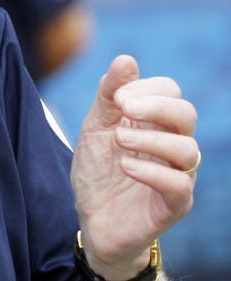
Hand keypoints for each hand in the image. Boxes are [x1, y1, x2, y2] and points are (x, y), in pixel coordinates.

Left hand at [71, 55, 197, 277]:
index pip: (170, 91)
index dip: (146, 88)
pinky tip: (126, 165)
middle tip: (122, 108)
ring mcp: (176, 175)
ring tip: (119, 140)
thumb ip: (108, 96)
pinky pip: (180, 185)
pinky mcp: (174, 205)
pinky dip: (153, 171)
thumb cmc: (98, 171)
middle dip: (155, 106)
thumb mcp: (95, 129)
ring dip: (151, 139)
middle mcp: (172, 145)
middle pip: (186, 114)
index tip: (115, 98)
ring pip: (188, 149)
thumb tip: (126, 59)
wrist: (92, 220)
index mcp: (155, 122)